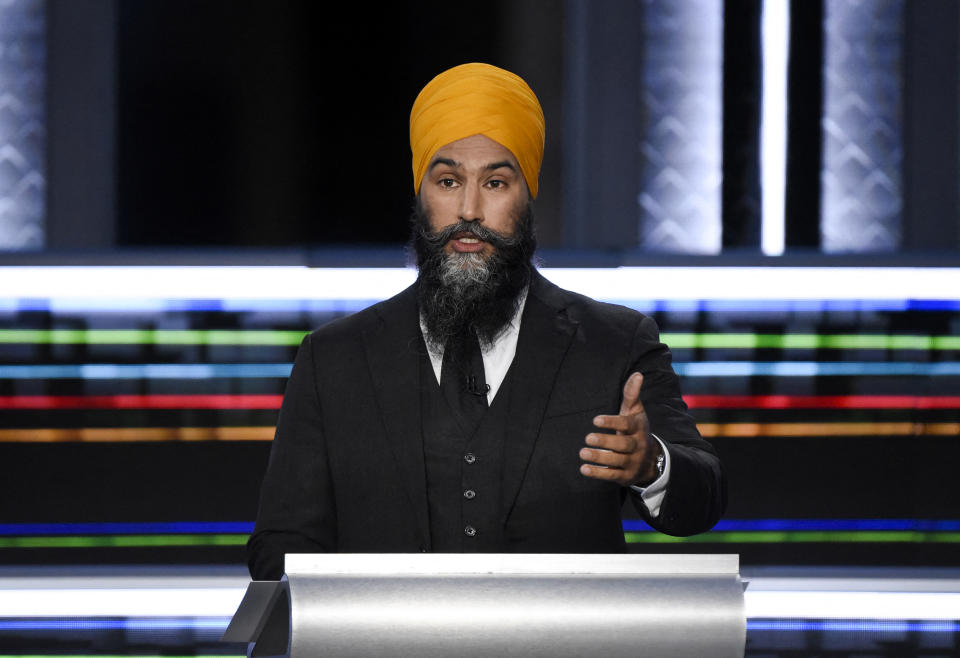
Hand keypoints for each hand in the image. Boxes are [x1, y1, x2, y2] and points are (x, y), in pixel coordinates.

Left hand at [579, 372, 662, 486]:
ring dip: (599, 457)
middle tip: (587, 438)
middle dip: (605, 442)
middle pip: (623, 444)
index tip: (595, 420)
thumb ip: (632, 395)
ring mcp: (633, 462)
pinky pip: (612, 475)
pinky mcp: (626, 476)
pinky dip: (598, 473)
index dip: (612, 423)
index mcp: (638, 428)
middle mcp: (638, 445)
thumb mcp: (635, 412)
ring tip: (582, 452)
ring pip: (617, 461)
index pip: (627, 425)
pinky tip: (584, 469)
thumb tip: (637, 374)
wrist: (651, 460)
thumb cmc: (636, 429)